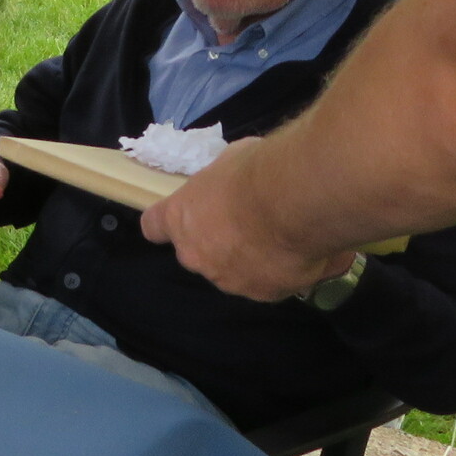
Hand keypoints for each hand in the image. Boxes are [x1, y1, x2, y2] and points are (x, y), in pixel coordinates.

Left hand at [140, 138, 353, 300]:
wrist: (295, 202)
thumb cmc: (257, 172)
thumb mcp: (231, 162)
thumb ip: (224, 184)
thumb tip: (237, 184)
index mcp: (179, 218)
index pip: (154, 227)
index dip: (166, 225)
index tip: (179, 220)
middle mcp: (196, 256)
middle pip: (197, 253)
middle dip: (217, 243)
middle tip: (249, 224)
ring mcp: (228, 279)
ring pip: (233, 272)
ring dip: (250, 260)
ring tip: (282, 239)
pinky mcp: (263, 294)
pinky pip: (269, 283)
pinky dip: (282, 272)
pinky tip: (302, 254)